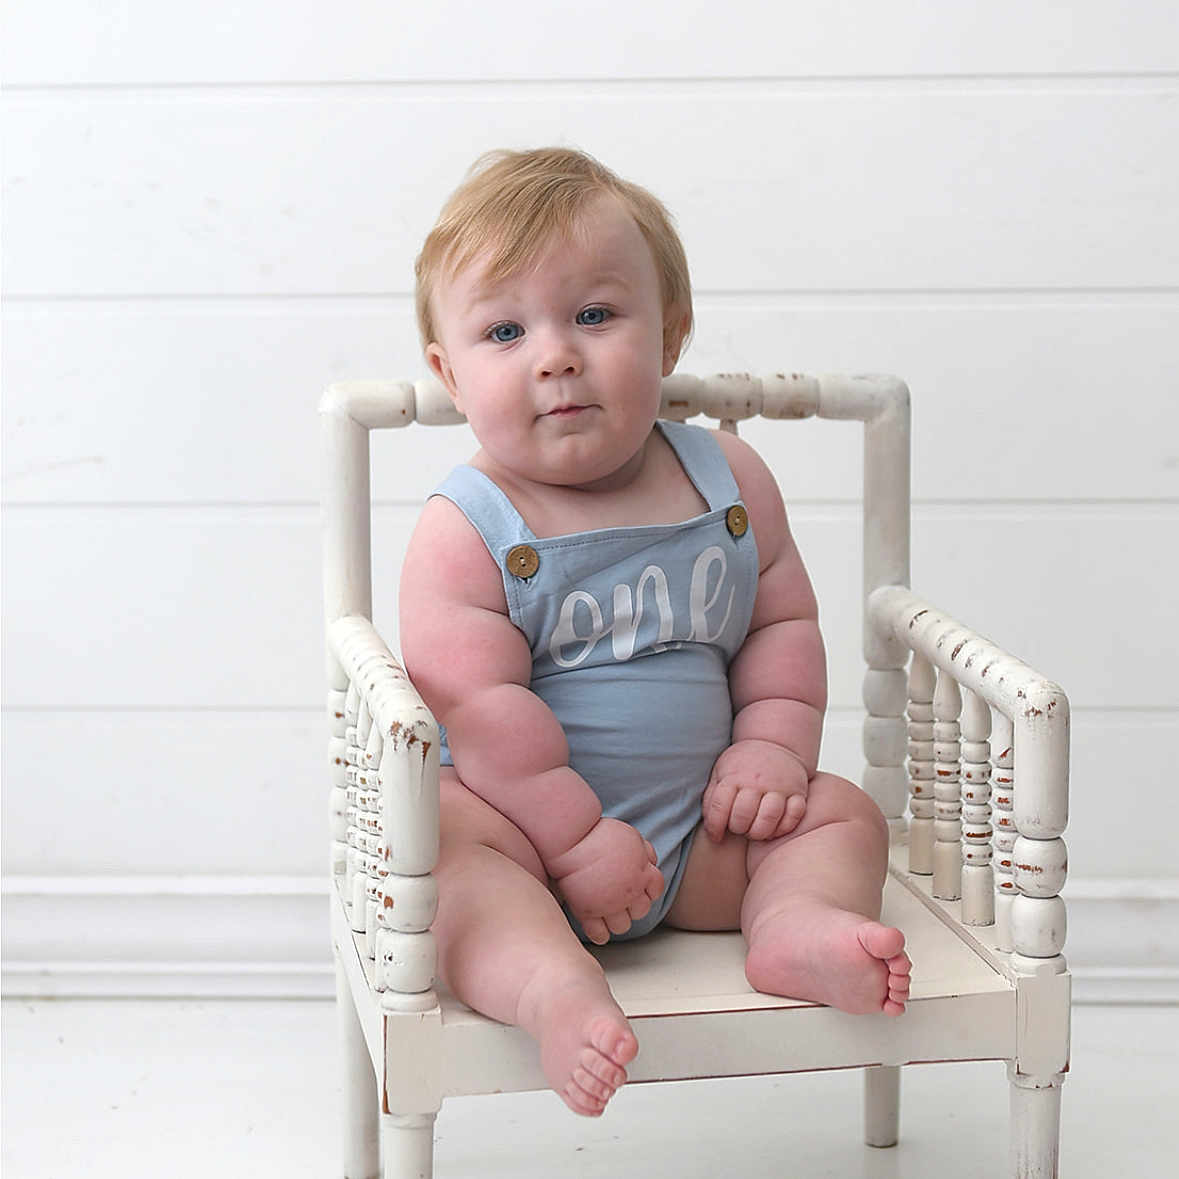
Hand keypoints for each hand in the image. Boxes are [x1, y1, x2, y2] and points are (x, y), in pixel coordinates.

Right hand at [548, 818, 663, 944]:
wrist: (570, 840)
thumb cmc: (598, 834)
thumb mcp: (630, 835)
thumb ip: (644, 850)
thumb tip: (652, 862)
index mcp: (641, 873)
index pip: (656, 889)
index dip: (649, 890)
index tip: (640, 888)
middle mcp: (629, 893)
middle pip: (641, 910)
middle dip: (635, 906)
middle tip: (624, 900)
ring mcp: (609, 905)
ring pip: (623, 926)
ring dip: (619, 921)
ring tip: (610, 914)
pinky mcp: (588, 912)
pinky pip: (599, 934)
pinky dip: (601, 936)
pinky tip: (599, 931)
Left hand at [702, 739, 809, 842]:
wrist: (773, 743)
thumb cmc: (743, 765)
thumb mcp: (720, 773)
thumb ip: (712, 798)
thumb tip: (711, 829)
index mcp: (733, 776)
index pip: (720, 807)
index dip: (715, 827)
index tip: (716, 837)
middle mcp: (756, 781)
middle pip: (743, 815)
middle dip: (738, 829)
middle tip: (739, 828)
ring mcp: (779, 786)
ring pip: (769, 817)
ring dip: (760, 832)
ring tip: (755, 831)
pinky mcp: (798, 792)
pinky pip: (795, 815)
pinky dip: (785, 827)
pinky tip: (775, 828)